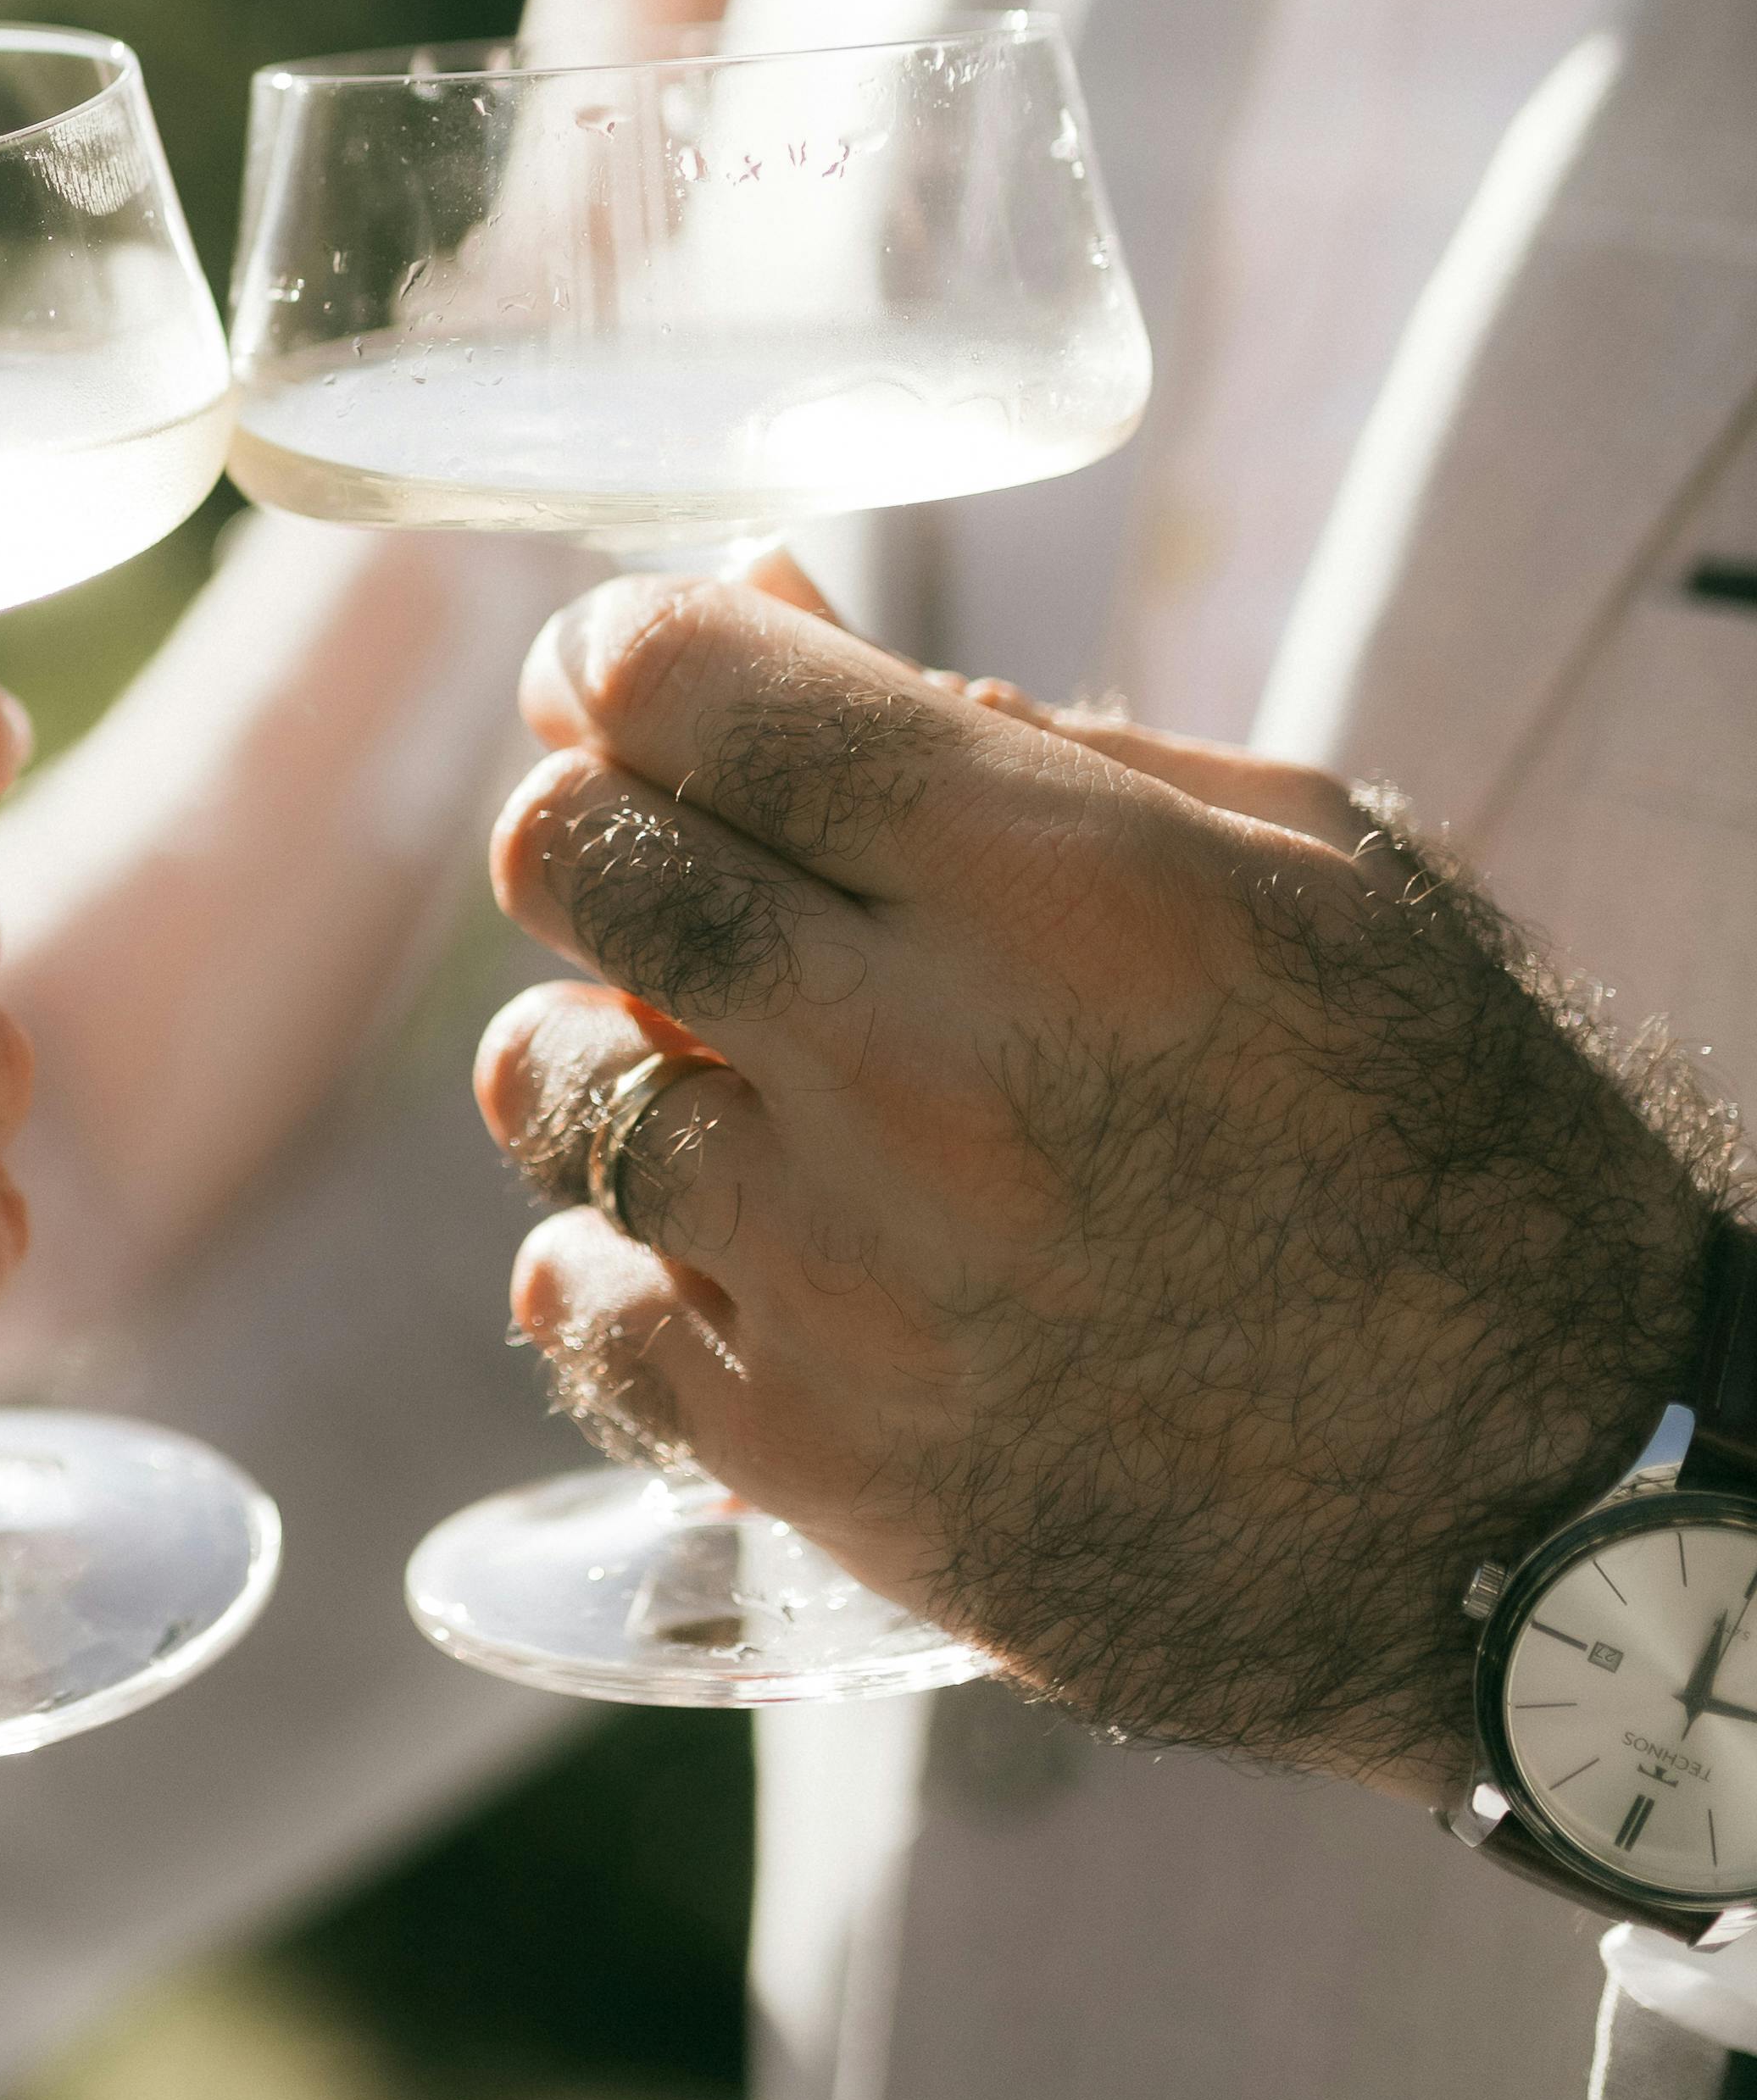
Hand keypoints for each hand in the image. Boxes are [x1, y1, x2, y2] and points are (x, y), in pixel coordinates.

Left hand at [474, 573, 1730, 1798]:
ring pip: (548, 1081)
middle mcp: (919, 1066)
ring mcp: (846, 1274)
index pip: (684, 688)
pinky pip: (572, 1297)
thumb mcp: (1300, 868)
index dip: (618, 658)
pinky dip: (617, 1251)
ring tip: (715, 1069)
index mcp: (1052, 884)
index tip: (622, 678)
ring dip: (603, 1046)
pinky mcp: (813, 1460)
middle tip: (662, 858)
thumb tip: (758, 598)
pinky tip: (720, 1243)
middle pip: (573, 859)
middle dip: (594, 824)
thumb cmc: (1452, 1143)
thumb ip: (1009, 735)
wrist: (1553, 1501)